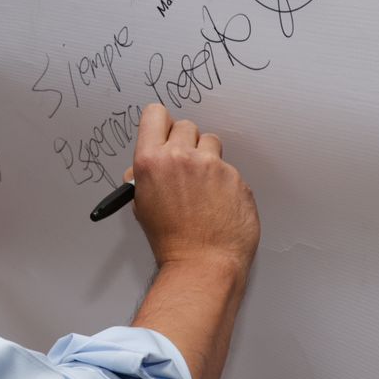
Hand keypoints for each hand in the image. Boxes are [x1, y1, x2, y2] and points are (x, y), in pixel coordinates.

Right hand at [127, 103, 260, 378]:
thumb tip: (146, 166)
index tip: (165, 133)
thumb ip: (144, 178)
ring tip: (204, 188)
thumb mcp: (143, 206)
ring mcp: (212, 166)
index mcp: (151, 161)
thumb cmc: (171, 242)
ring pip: (211, 143)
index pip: (155, 114)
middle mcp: (181, 157)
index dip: (160, 123)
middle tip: (185, 167)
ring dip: (207, 159)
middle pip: (186, 126)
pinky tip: (218, 204)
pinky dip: (224, 182)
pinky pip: (229, 168)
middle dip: (186, 144)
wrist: (203, 264)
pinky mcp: (236, 177)